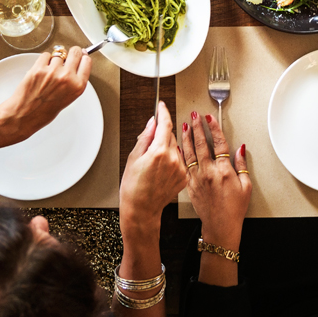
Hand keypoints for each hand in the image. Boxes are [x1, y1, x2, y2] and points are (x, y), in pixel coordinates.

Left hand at [0, 47, 91, 147]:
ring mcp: (52, 72)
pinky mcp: (38, 68)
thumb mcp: (68, 98)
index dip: (82, 57)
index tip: (80, 55)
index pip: (86, 61)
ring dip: (54, 60)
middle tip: (66, 56)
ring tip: (48, 73)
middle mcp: (67, 77)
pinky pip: (45, 55)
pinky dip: (43, 60)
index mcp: (77, 86)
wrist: (23, 116)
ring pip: (58, 54)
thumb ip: (74, 81)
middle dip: (71, 53)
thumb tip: (76, 65)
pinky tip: (41, 71)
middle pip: (75, 52)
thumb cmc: (43, 112)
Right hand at [119, 102, 187, 236]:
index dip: (163, 112)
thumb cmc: (133, 188)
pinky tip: (161, 171)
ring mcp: (180, 169)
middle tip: (149, 147)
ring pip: (176, 148)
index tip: (162, 106)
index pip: (165, 124)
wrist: (141, 210)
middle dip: (161, 136)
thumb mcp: (134, 158)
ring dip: (168, 149)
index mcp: (159, 152)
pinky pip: (180, 161)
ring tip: (154, 164)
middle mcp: (173, 159)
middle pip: (171, 136)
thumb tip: (152, 122)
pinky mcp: (184, 177)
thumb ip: (145, 137)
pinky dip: (172, 161)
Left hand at [180, 111, 249, 249]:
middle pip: (201, 144)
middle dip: (197, 127)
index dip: (213, 128)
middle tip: (194, 116)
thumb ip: (242, 165)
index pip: (218, 143)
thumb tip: (240, 149)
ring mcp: (197, 178)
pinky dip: (181, 154)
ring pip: (189, 153)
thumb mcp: (246, 186)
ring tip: (183, 126)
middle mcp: (208, 172)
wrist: (220, 226)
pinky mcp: (190, 185)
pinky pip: (184, 165)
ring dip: (186, 138)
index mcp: (224, 171)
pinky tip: (178, 147)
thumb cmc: (234, 209)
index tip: (209, 118)